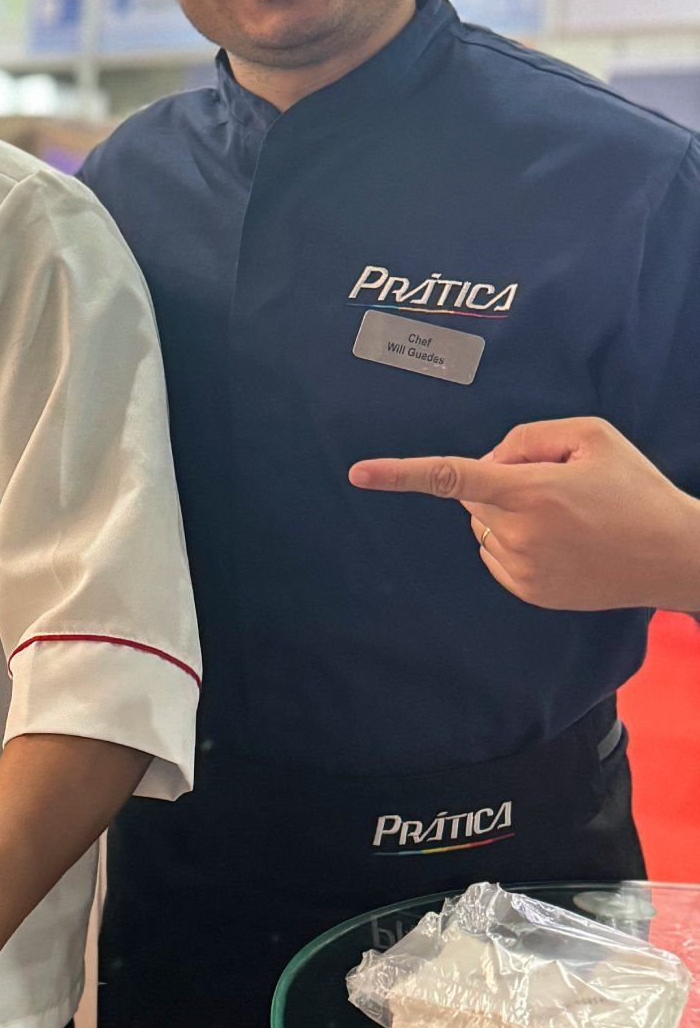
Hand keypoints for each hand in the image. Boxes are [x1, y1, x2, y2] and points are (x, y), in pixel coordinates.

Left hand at [348, 417, 699, 611]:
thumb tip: (487, 460)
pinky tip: (559, 541)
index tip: (359, 474)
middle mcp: (519, 533)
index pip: (453, 476)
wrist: (674, 555)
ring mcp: (522, 568)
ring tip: (567, 517)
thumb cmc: (634, 489)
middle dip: (499, 482)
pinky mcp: (528, 592)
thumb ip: (528, 436)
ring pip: (483, 526)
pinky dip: (515, 541)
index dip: (401, 474)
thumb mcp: (591, 437)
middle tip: (556, 485)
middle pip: (472, 495)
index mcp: (531, 491)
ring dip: (508, 514)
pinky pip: (495, 553)